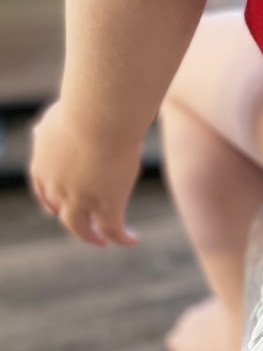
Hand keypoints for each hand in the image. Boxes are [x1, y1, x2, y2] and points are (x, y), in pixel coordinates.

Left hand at [30, 101, 141, 246]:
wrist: (99, 118)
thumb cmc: (84, 108)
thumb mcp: (55, 118)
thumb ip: (49, 130)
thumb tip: (40, 130)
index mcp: (43, 165)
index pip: (42, 191)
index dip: (50, 203)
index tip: (53, 210)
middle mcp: (57, 187)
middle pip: (61, 213)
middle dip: (73, 222)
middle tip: (84, 230)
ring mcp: (80, 199)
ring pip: (81, 228)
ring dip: (92, 237)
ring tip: (104, 241)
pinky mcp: (106, 205)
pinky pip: (113, 229)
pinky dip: (122, 237)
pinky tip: (132, 240)